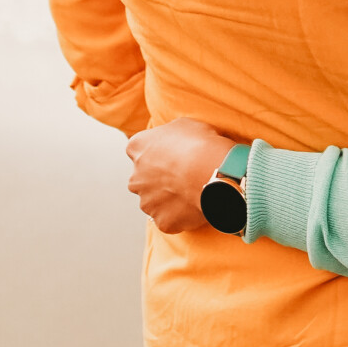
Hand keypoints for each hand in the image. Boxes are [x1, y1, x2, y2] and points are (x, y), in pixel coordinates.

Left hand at [125, 117, 244, 234]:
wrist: (212, 172)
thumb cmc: (200, 143)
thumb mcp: (184, 125)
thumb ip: (170, 134)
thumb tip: (173, 140)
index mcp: (137, 147)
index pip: (138, 150)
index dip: (156, 153)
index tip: (171, 156)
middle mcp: (135, 177)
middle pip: (143, 180)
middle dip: (158, 180)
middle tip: (182, 176)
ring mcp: (147, 202)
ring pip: (155, 203)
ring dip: (168, 200)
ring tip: (191, 193)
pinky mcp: (162, 221)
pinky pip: (170, 220)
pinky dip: (180, 216)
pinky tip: (195, 206)